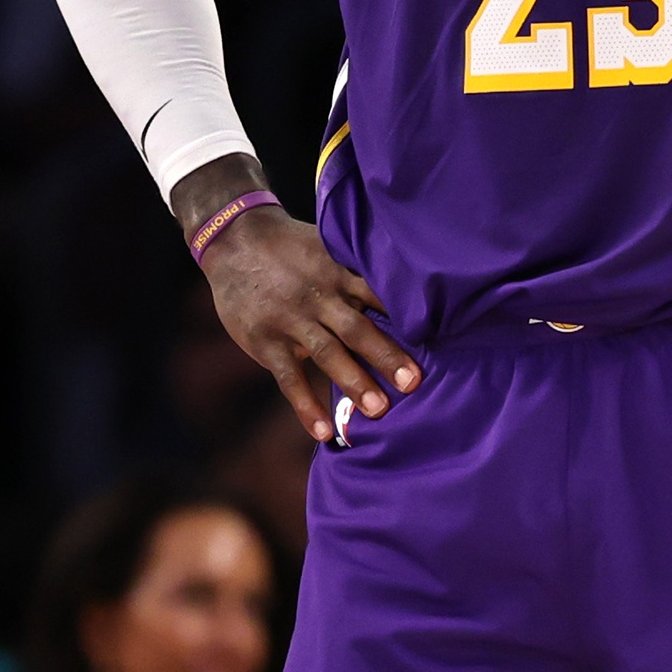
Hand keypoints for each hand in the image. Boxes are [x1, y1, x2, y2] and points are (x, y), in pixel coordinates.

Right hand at [198, 201, 419, 439]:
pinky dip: (306, 405)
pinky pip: (289, 378)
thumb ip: (358, 274)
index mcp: (339, 273)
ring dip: (353, 382)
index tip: (436, 339)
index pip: (377, 295)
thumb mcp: (327, 249)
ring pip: (327, 353)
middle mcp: (319, 297)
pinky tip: (324, 431)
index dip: (405, 317)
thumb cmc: (292, 250)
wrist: (234, 240)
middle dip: (385, 355)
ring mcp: (291, 320)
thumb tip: (411, 295)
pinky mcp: (266, 341)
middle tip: (413, 383)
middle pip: (357, 328)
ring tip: (379, 411)